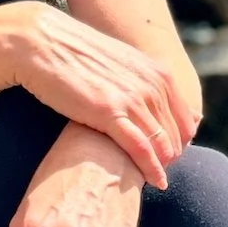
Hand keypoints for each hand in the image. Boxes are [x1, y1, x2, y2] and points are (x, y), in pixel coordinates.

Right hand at [0, 5, 195, 190]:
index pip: (186, 119)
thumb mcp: (120, 63)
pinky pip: (142, 149)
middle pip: (177, 135)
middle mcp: (152, 85)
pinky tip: (155, 182)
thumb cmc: (76, 56)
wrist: (41, 43)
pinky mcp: (110, 112)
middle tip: (159, 172)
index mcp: (158, 73)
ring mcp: (132, 98)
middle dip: (171, 157)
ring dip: (162, 166)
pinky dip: (152, 169)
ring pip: (163, 144)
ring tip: (154, 180)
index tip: (168, 156)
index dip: (181, 142)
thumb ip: (141, 80)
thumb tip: (150, 100)